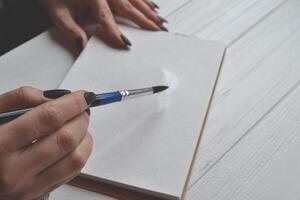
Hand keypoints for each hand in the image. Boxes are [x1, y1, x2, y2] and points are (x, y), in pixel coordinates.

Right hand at [0, 87, 94, 199]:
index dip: (72, 104)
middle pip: (66, 139)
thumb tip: (59, 97)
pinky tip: (74, 143)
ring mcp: (29, 187)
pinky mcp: (39, 195)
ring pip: (76, 158)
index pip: (48, 118)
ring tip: (79, 125)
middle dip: (81, 119)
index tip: (84, 96)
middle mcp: (14, 170)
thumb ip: (23, 98)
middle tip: (81, 110)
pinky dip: (81, 152)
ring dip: (85, 136)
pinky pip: (74, 172)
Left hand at [40, 0, 167, 48]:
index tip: (126, 44)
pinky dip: (145, 1)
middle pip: (128, 6)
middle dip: (145, 21)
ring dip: (149, 11)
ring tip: (161, 21)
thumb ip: (71, 30)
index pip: (106, 18)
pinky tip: (153, 6)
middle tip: (157, 31)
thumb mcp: (58, 13)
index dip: (116, 32)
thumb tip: (82, 46)